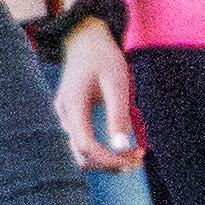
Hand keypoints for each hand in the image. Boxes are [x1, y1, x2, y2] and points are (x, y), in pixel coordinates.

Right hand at [53, 21, 140, 168]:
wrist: (85, 40)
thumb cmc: (103, 57)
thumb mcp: (117, 82)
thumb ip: (118, 114)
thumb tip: (123, 146)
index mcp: (73, 105)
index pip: (85, 146)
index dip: (108, 159)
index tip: (133, 159)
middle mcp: (64, 115)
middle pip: (82, 155)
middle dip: (110, 163)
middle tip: (140, 159)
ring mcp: (66, 117)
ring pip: (82, 153)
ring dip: (107, 160)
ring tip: (136, 156)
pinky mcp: (72, 117)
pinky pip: (85, 143)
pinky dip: (103, 151)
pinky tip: (124, 147)